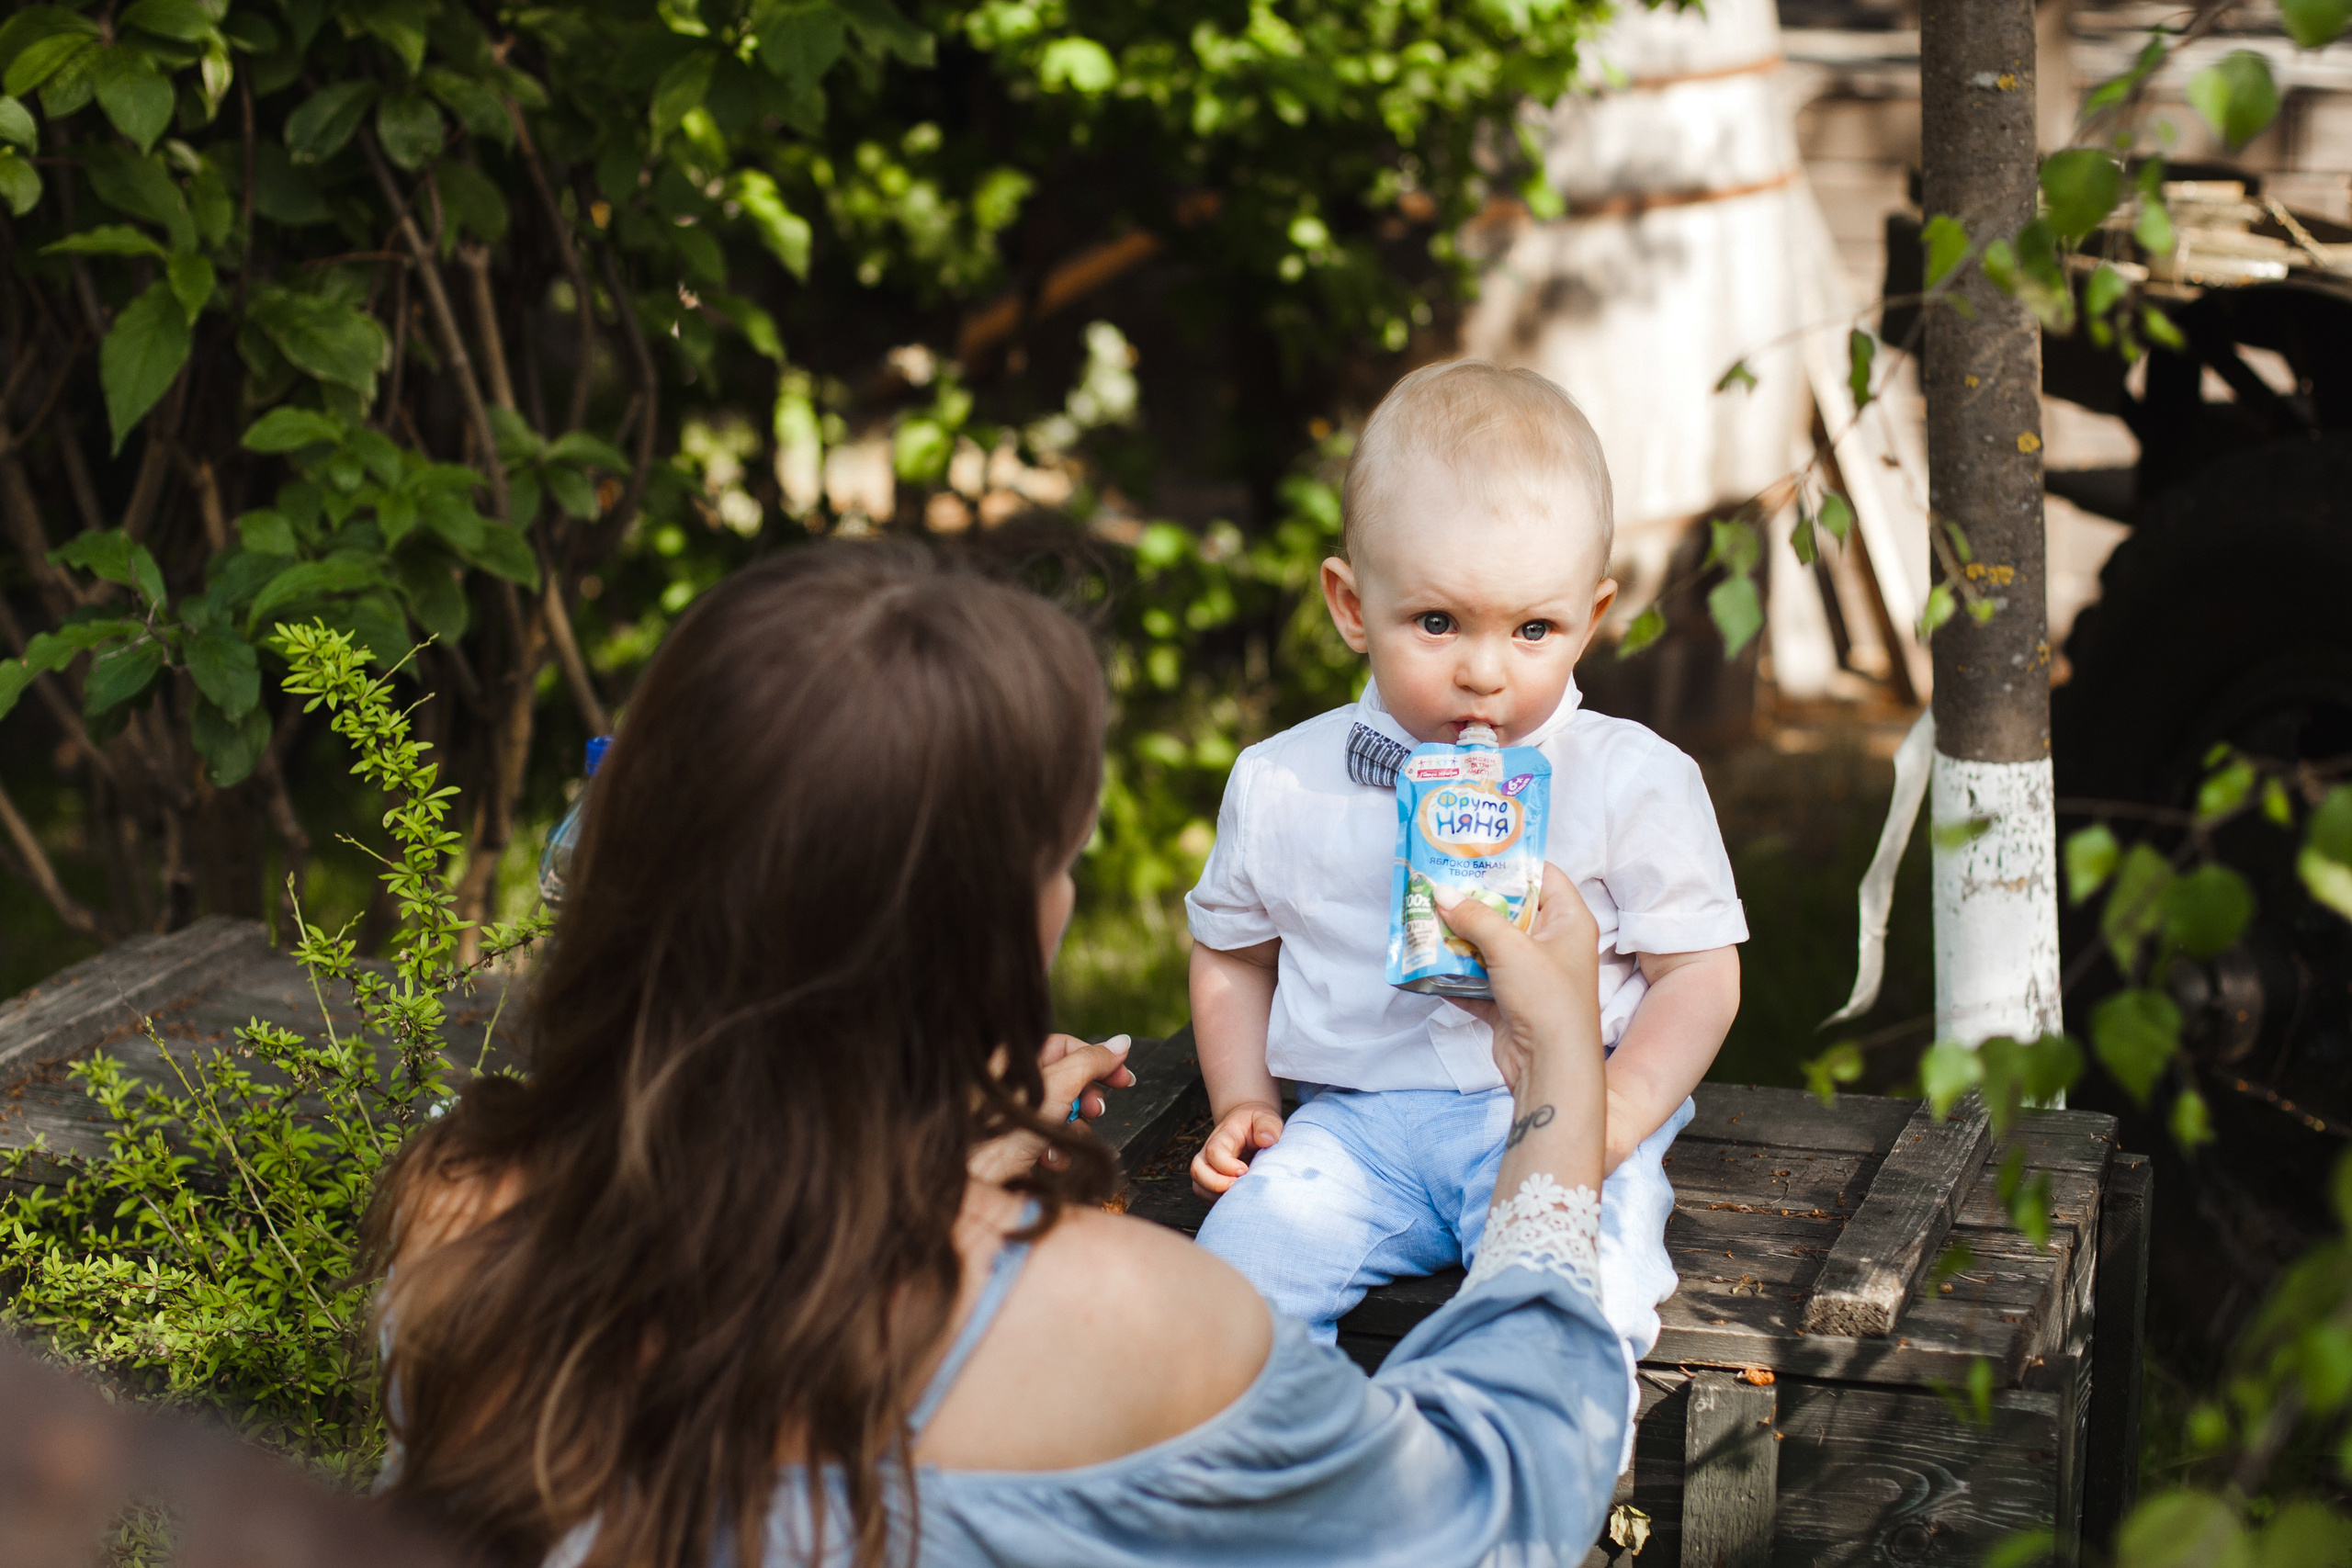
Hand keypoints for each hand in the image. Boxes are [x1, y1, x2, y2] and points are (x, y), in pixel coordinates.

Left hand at [967, 1034, 1134, 1183]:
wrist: (977, 1183)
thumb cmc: (1006, 1131)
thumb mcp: (1059, 1085)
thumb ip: (1092, 1062)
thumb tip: (1121, 1043)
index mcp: (1016, 1058)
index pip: (1068, 1046)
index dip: (1100, 1061)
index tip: (1124, 1079)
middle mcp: (1014, 1083)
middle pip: (1069, 1081)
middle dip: (1087, 1101)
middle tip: (1096, 1111)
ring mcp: (1016, 1114)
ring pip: (1064, 1115)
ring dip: (1072, 1132)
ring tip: (1065, 1142)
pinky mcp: (1017, 1143)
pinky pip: (1050, 1141)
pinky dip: (1056, 1152)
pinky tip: (1048, 1160)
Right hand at [1190, 1100, 1283, 1199]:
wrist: (1248, 1125)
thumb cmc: (1257, 1123)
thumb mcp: (1266, 1117)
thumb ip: (1268, 1125)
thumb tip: (1267, 1140)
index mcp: (1224, 1136)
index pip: (1214, 1151)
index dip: (1226, 1165)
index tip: (1245, 1170)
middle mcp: (1209, 1153)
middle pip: (1198, 1171)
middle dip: (1216, 1184)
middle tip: (1239, 1187)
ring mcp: (1208, 1168)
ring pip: (1199, 1187)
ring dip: (1217, 1196)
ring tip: (1240, 1195)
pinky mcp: (1211, 1181)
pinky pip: (1207, 1198)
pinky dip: (1220, 1203)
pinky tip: (1239, 1199)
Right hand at [1433, 863, 1601, 1095]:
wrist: (1551, 1068)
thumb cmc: (1547, 999)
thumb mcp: (1511, 948)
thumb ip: (1475, 917)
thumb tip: (1443, 893)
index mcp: (1569, 921)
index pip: (1543, 876)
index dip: (1511, 863)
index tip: (1474, 854)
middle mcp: (1553, 944)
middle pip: (1509, 910)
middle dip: (1473, 901)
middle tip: (1439, 884)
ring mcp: (1531, 975)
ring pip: (1490, 945)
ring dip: (1459, 937)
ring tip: (1425, 918)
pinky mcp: (1510, 1002)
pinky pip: (1477, 979)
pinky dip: (1455, 974)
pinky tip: (1426, 963)